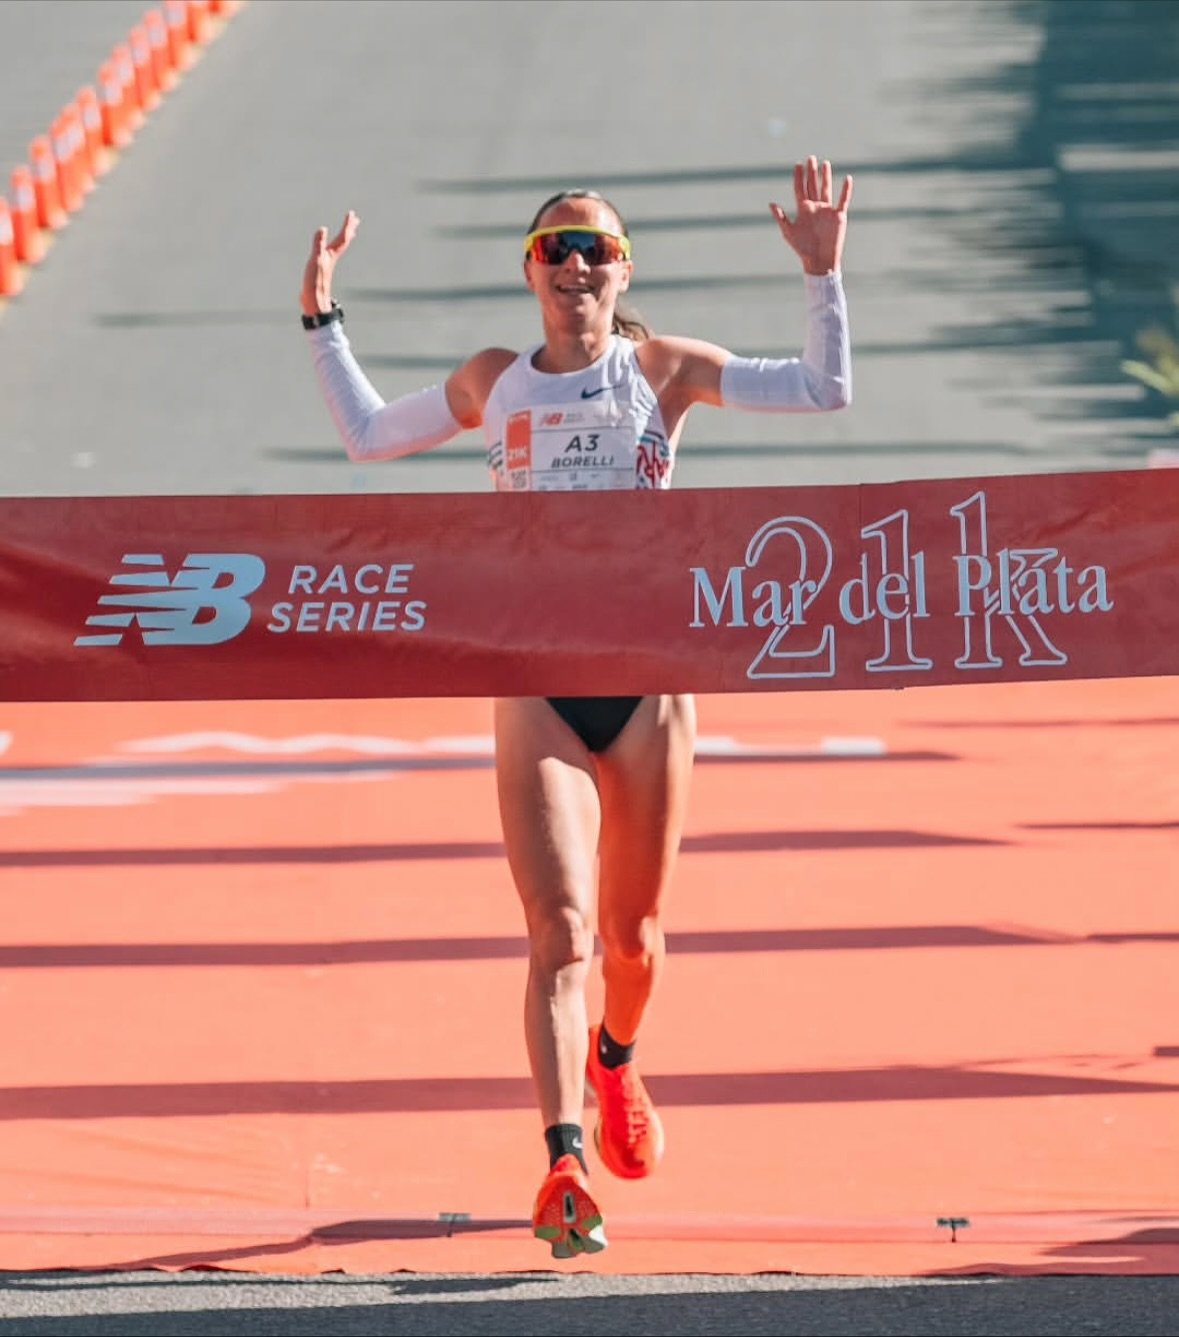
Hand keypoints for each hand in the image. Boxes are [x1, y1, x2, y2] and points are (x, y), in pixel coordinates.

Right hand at [301, 210, 359, 315]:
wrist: (314, 301)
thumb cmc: (315, 282)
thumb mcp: (316, 260)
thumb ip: (318, 244)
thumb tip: (322, 228)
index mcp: (332, 255)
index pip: (343, 237)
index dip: (347, 225)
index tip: (352, 214)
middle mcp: (332, 258)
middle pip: (344, 241)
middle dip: (349, 229)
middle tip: (356, 219)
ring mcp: (328, 264)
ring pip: (339, 248)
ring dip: (343, 238)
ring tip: (347, 232)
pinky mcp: (322, 269)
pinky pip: (331, 253)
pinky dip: (332, 247)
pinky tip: (329, 250)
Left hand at [770, 157, 851, 275]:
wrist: (820, 261)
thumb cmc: (803, 249)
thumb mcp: (789, 232)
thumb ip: (781, 217)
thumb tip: (771, 203)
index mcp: (803, 210)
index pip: (800, 189)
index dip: (798, 177)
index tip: (798, 164)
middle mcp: (815, 207)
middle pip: (813, 186)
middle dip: (811, 172)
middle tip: (810, 158)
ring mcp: (827, 210)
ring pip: (826, 189)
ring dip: (826, 177)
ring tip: (825, 163)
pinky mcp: (838, 216)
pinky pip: (843, 200)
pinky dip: (846, 190)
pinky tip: (848, 179)